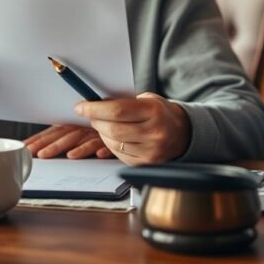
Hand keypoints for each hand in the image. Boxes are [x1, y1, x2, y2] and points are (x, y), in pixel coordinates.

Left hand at [24, 125, 111, 158]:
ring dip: (72, 147)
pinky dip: (100, 148)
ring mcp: (97, 132)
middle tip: (38, 153)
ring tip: (61, 155)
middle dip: (50, 144)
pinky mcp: (112, 139)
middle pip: (65, 134)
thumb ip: (67, 139)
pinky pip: (106, 143)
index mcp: (74, 125)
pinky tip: (98, 155)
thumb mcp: (82, 134)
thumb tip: (40, 149)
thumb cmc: (102, 132)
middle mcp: (84, 127)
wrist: (128, 122)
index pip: (54, 130)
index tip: (26, 147)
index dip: (40, 138)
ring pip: (83, 138)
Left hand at [73, 92, 190, 165]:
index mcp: (154, 111)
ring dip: (101, 134)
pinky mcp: (146, 163)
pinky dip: (110, 145)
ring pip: (113, 144)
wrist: (182, 133)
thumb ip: (124, 101)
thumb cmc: (160, 112)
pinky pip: (119, 155)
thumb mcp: (147, 100)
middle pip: (113, 129)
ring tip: (102, 125)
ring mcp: (151, 151)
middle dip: (95, 121)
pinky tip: (112, 137)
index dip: (94, 109)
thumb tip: (96, 102)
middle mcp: (154, 132)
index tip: (80, 106)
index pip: (117, 110)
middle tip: (89, 115)